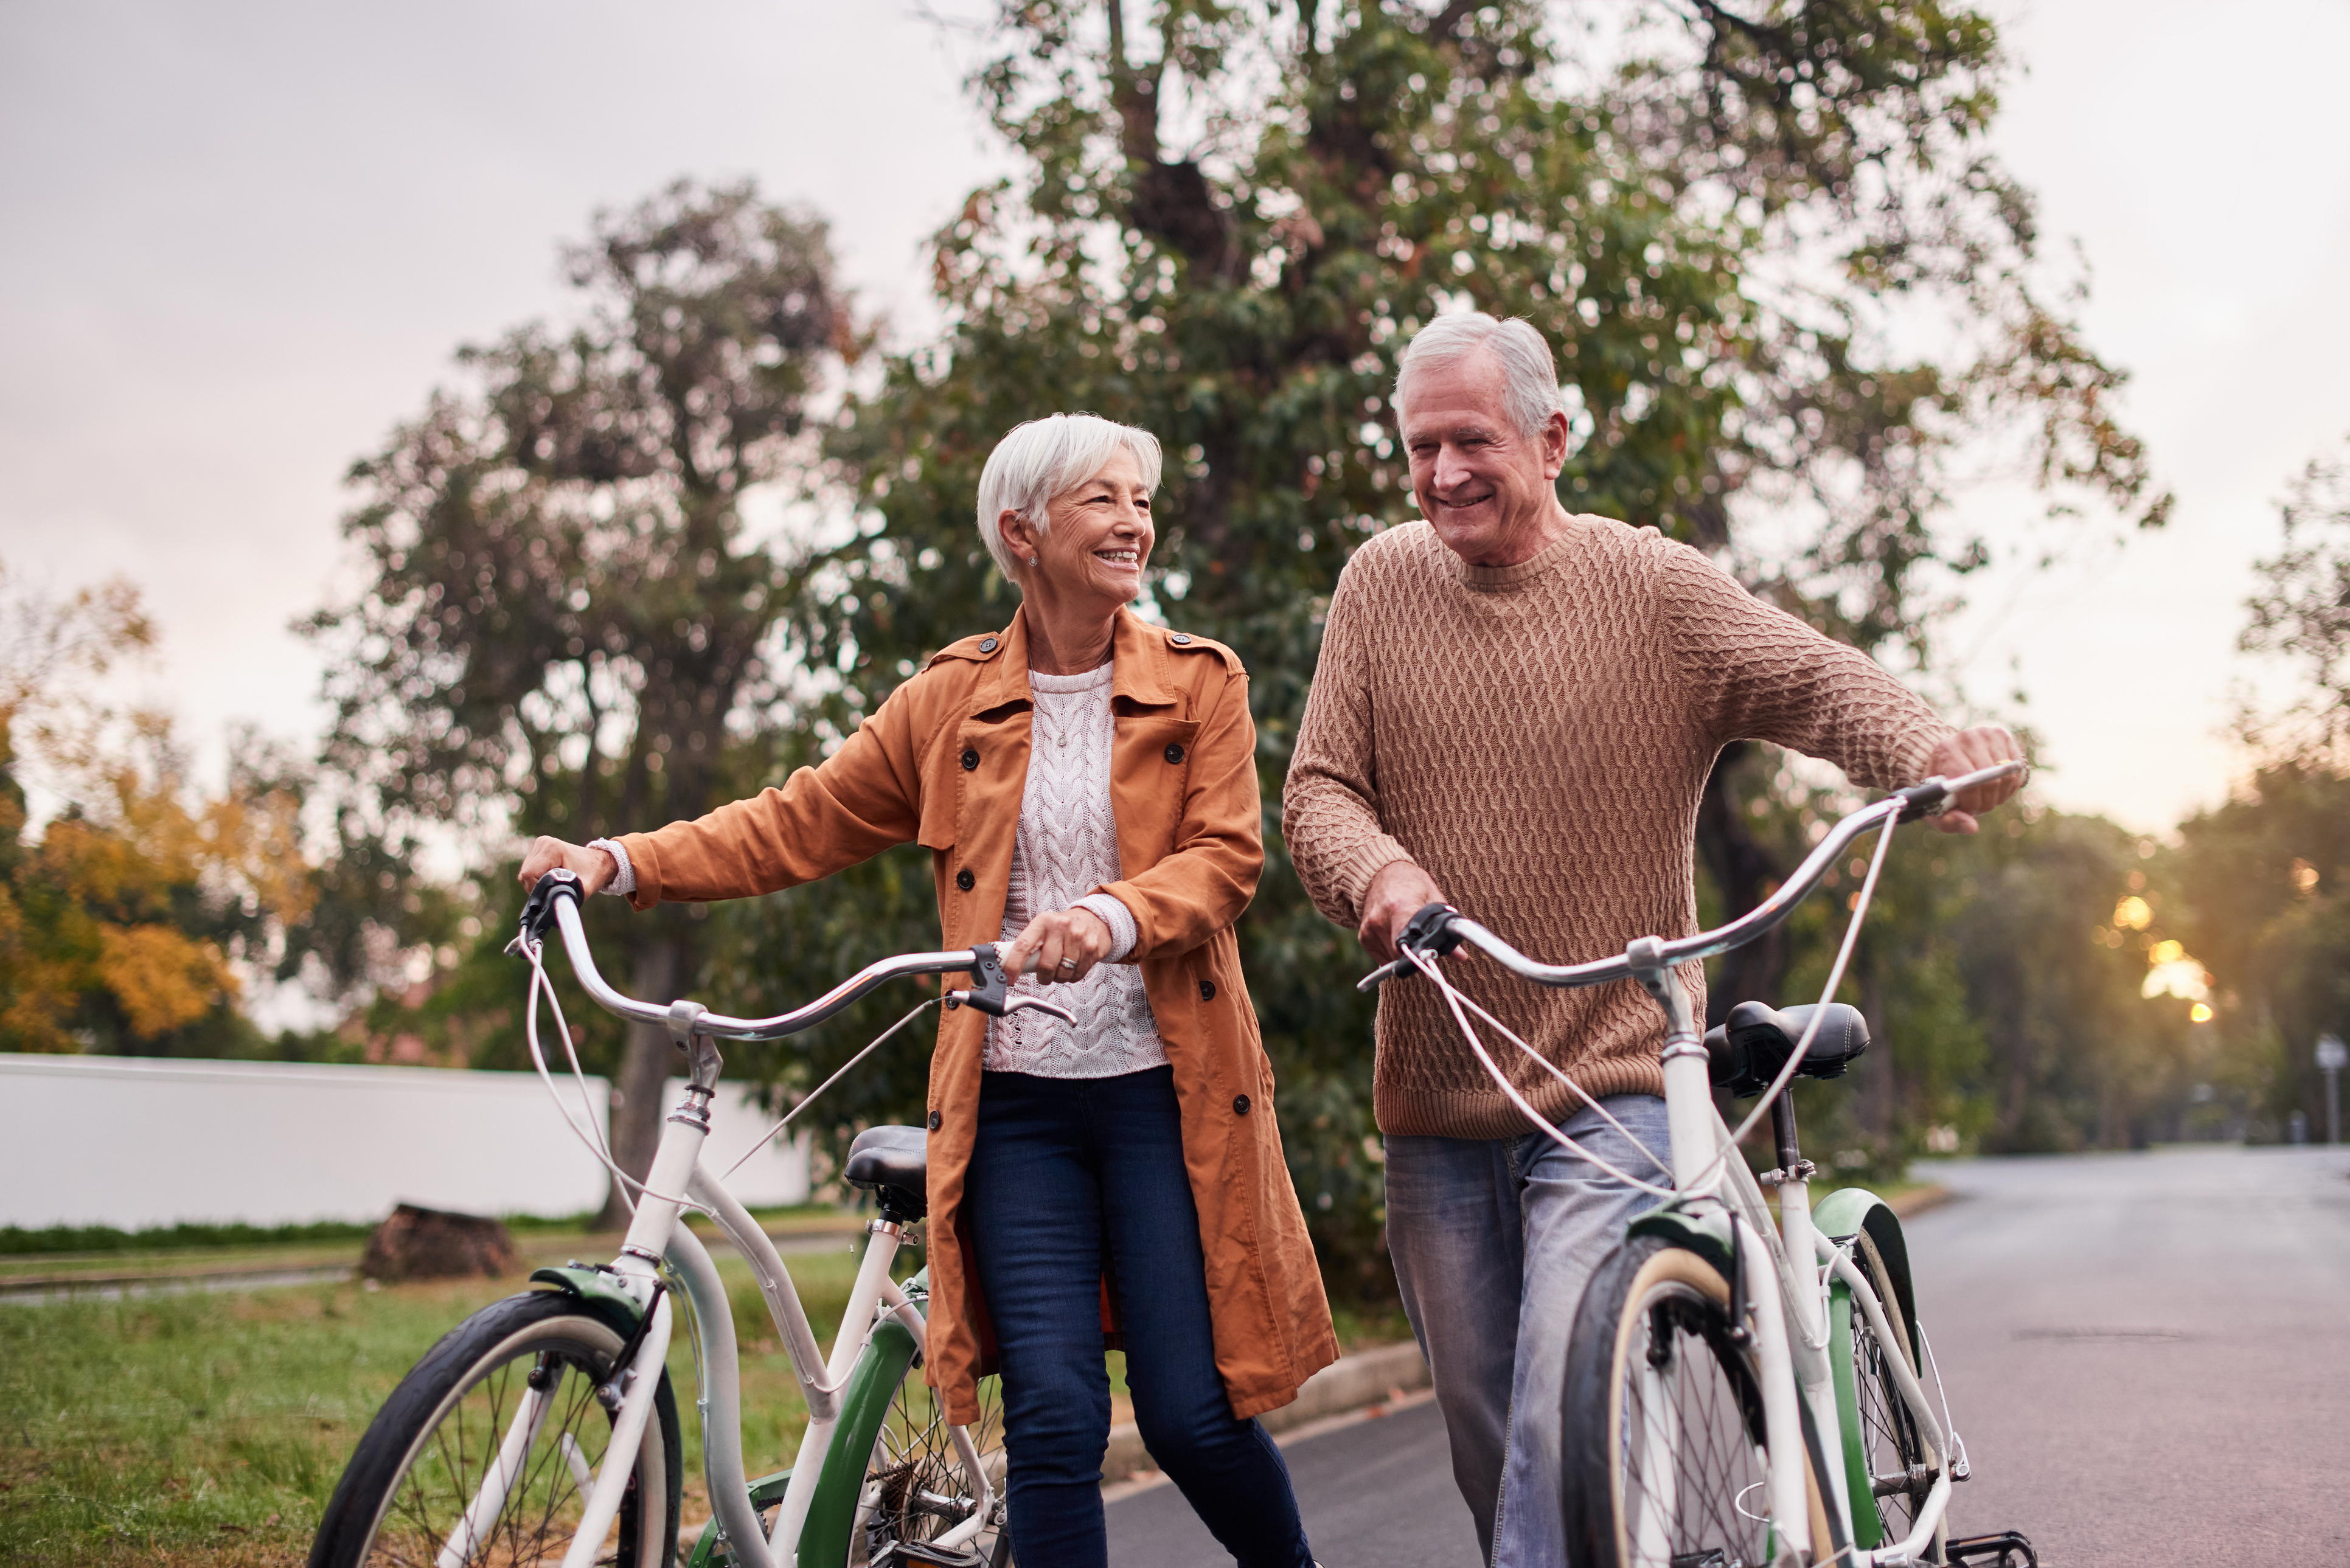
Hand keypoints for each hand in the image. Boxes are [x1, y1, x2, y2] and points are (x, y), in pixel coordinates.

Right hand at [517, 836, 619, 896]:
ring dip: (537, 884)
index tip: (551, 893)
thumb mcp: (583, 889)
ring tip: (556, 882)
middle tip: (556, 889)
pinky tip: (552, 878)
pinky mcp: (537, 850)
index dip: (537, 889)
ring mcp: (539, 845)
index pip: (529, 874)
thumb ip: (567, 899)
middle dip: (538, 887)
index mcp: (552, 848)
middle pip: (525, 875)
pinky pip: (529, 871)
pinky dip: (538, 879)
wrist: (599, 862)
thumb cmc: (594, 874)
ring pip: (525, 874)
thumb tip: (552, 910)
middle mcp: (542, 843)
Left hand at [1001, 906, 1115, 984]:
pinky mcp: (1092, 950)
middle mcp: (1061, 928)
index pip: (1023, 945)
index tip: (1009, 978)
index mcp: (1043, 922)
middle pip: (1045, 966)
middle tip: (1044, 974)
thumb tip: (1009, 964)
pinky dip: (1072, 976)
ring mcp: (1078, 939)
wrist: (1095, 918)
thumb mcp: (1044, 926)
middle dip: (1043, 977)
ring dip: (1058, 977)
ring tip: (1061, 965)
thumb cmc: (1064, 926)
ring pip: (1062, 974)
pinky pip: (1077, 975)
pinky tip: (1073, 964)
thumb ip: (1030, 944)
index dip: (1014, 965)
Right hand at [1358, 859, 1446, 963]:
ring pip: (1392, 959)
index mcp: (1400, 908)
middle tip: (1424, 943)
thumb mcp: (1434, 899)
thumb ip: (1445, 929)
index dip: (1419, 956)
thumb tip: (1460, 956)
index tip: (1429, 955)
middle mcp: (1380, 920)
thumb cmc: (1411, 883)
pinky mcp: (1363, 936)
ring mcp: (1369, 929)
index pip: (1406, 947)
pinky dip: (1393, 951)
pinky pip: (1382, 957)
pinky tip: (1397, 934)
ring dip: (1404, 953)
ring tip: (1409, 933)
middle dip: (1415, 955)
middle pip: (1401, 956)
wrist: (1381, 872)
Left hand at [1921, 726, 2024, 834]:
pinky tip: (1997, 786)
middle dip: (1987, 802)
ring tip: (1986, 796)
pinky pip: (2017, 770)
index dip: (1973, 803)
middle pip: (1991, 781)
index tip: (1968, 810)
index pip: (1969, 781)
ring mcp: (1987, 734)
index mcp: (1945, 750)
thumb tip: (1972, 827)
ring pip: (2008, 776)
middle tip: (1979, 806)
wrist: (1945, 756)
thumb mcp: (1936, 805)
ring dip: (2000, 795)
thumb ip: (1949, 820)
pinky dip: (2010, 785)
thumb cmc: (1941, 785)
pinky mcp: (2003, 736)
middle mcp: (1968, 737)